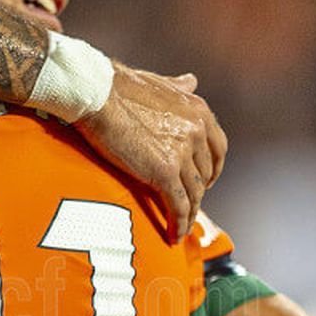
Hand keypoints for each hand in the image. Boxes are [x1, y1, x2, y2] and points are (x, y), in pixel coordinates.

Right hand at [74, 66, 226, 240]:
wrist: (97, 94)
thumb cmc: (119, 86)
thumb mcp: (159, 81)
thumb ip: (179, 86)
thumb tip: (192, 80)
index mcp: (199, 112)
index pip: (218, 147)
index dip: (213, 168)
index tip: (205, 179)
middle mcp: (197, 132)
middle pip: (205, 173)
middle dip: (198, 191)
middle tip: (187, 202)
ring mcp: (182, 153)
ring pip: (194, 193)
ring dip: (189, 212)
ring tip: (180, 225)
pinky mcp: (164, 172)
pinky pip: (178, 205)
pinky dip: (179, 223)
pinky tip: (173, 235)